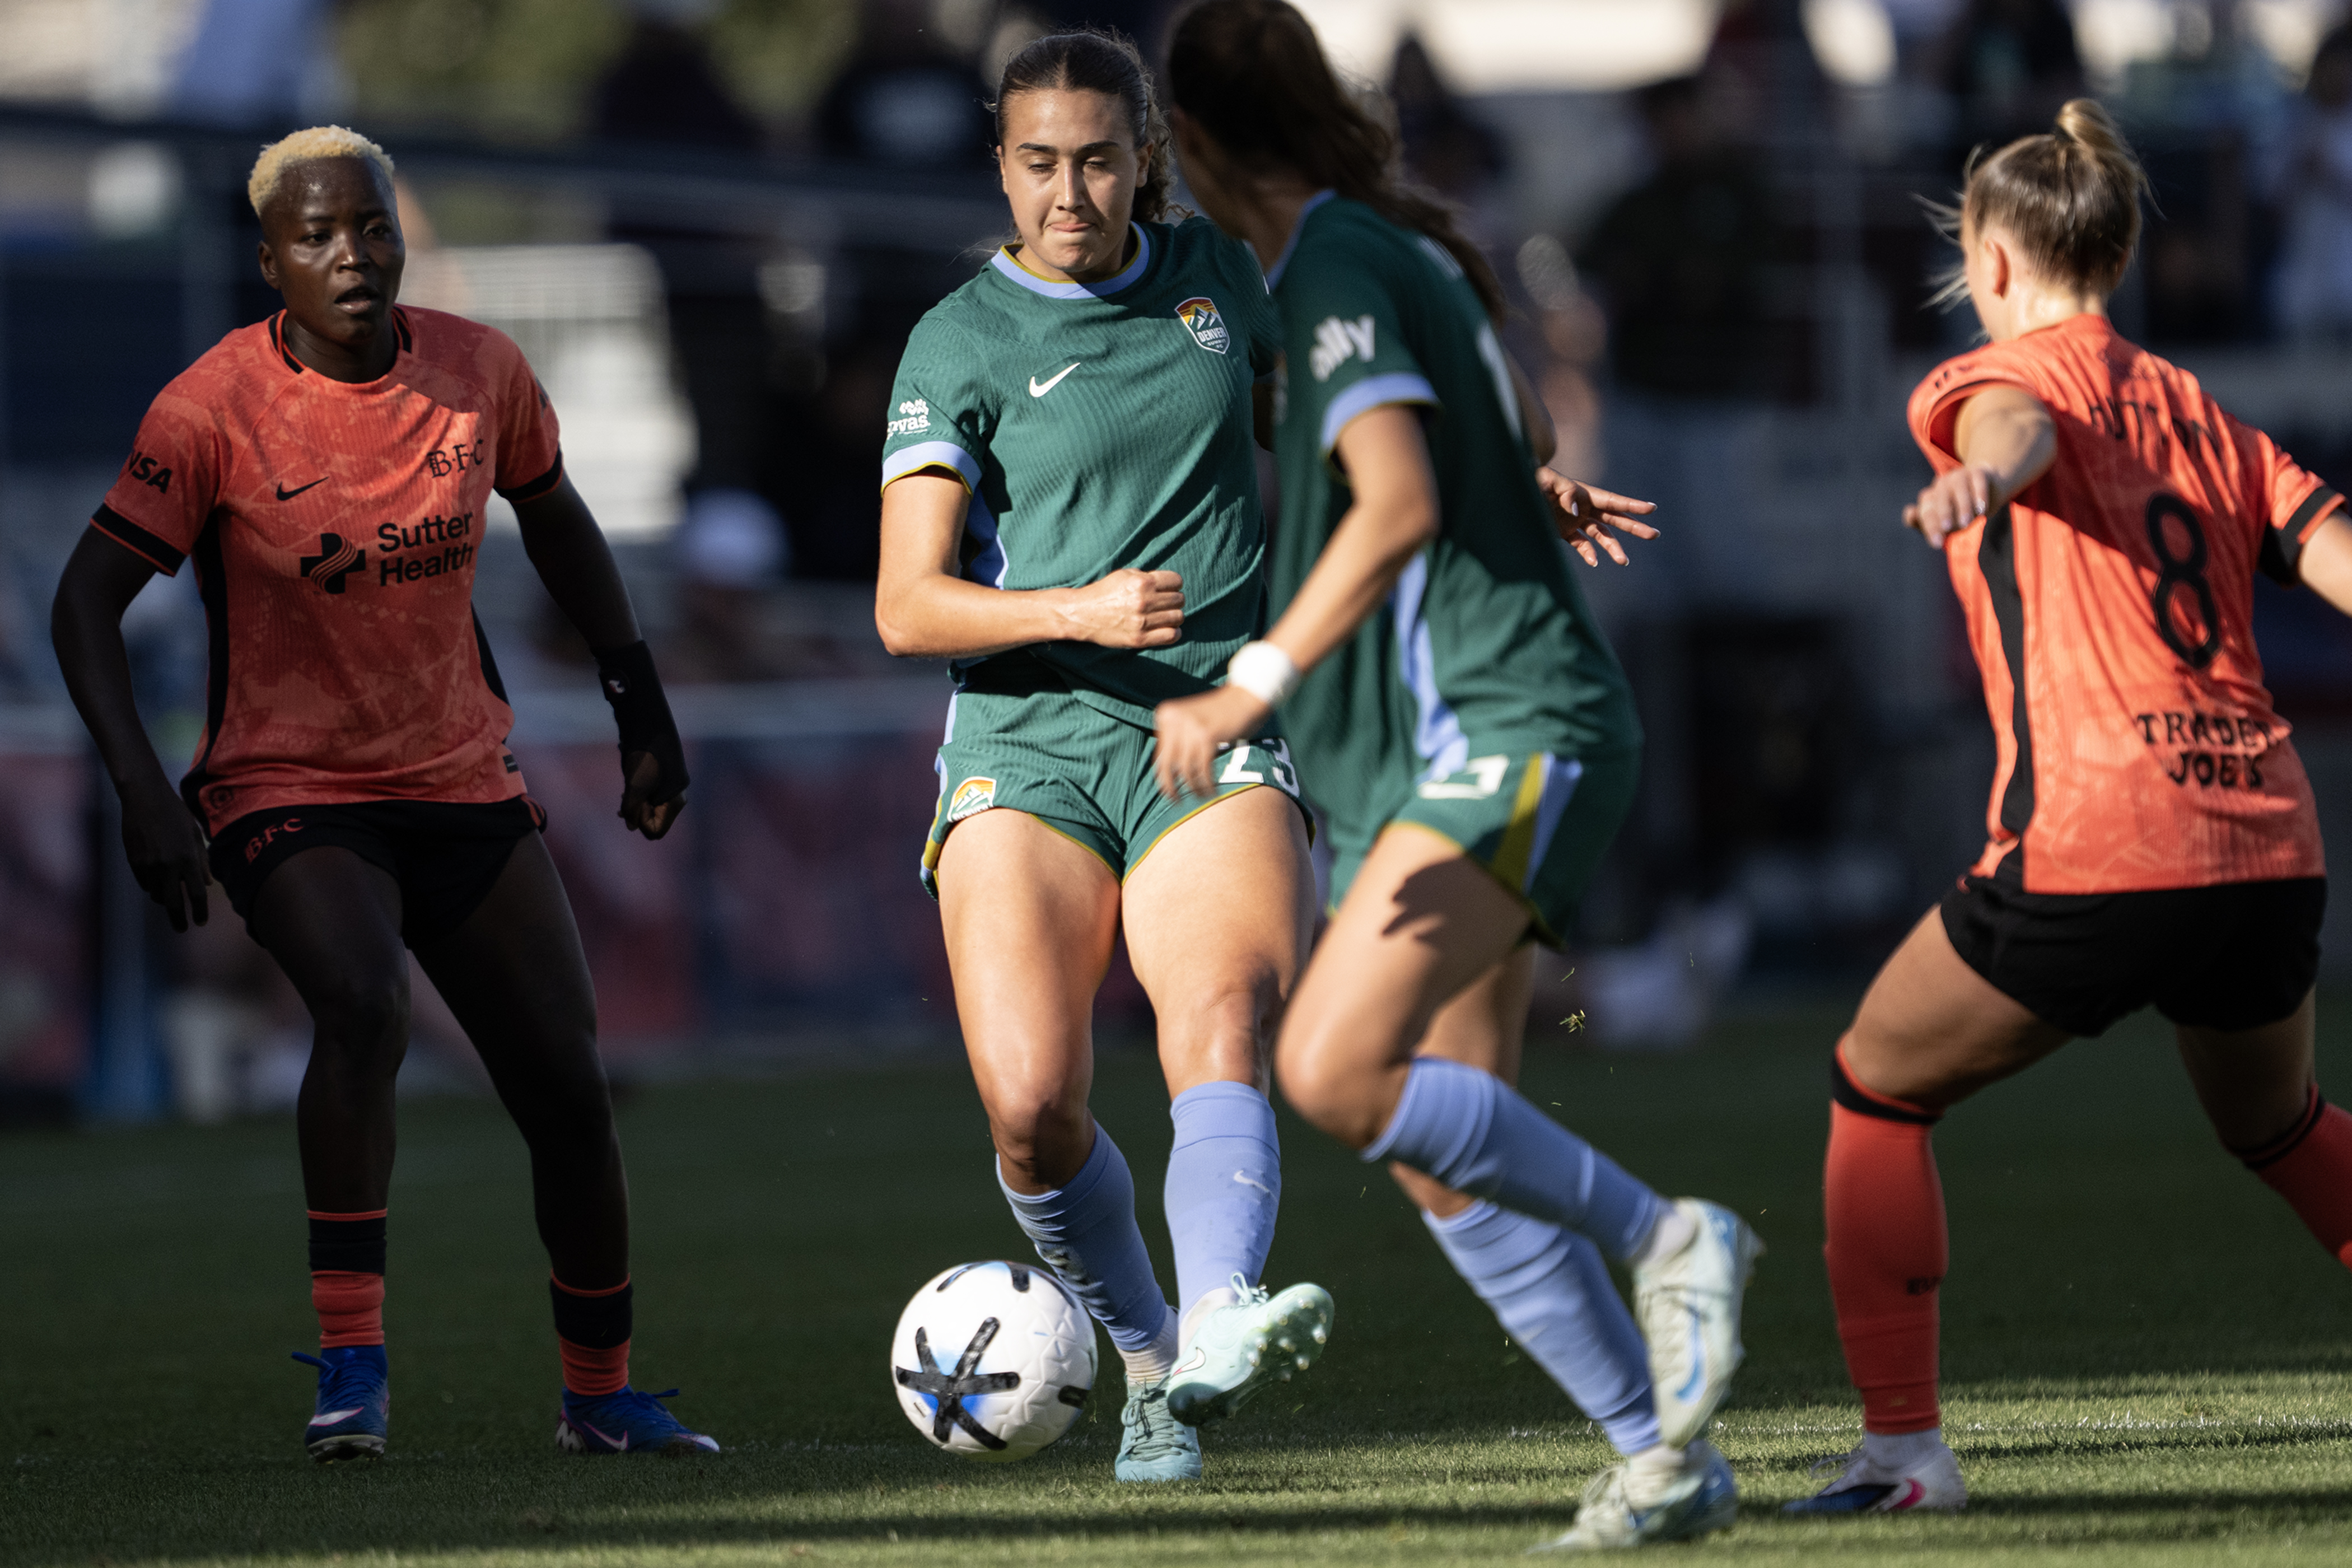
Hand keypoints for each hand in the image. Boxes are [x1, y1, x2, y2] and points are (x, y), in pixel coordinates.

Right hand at [119, 775, 208, 931]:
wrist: (144, 798)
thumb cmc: (175, 814)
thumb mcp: (195, 834)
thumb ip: (202, 861)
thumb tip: (207, 884)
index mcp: (187, 858)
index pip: (196, 894)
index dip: (199, 912)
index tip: (200, 922)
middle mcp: (167, 865)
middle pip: (173, 904)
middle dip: (179, 920)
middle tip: (182, 929)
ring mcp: (147, 865)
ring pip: (156, 895)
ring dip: (164, 900)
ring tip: (171, 898)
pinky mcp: (133, 862)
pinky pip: (144, 884)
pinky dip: (151, 887)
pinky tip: (156, 880)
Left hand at [620, 750, 684, 839]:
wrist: (649, 728)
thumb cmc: (645, 758)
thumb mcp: (636, 786)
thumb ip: (632, 809)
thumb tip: (631, 826)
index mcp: (675, 803)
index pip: (656, 831)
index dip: (641, 822)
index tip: (636, 803)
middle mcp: (673, 799)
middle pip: (653, 822)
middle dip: (637, 815)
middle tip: (628, 799)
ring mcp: (667, 790)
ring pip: (648, 811)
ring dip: (634, 806)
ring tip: (623, 796)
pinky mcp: (659, 782)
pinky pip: (647, 800)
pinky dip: (636, 799)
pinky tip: (625, 793)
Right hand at [1056, 569, 1183, 647]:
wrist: (1081, 614)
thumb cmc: (1103, 592)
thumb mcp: (1124, 575)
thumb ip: (1146, 576)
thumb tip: (1169, 583)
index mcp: (1141, 582)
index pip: (1176, 581)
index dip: (1174, 584)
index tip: (1168, 589)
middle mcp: (1144, 601)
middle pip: (1179, 599)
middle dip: (1174, 600)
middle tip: (1164, 603)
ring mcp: (1142, 622)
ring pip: (1178, 617)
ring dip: (1174, 616)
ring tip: (1164, 616)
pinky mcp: (1140, 639)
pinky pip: (1171, 635)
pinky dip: (1173, 632)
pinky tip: (1166, 629)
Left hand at [1153, 685, 1271, 800]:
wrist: (1246, 697)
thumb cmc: (1221, 714)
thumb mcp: (1191, 722)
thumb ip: (1178, 742)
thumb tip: (1166, 776)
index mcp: (1166, 715)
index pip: (1159, 755)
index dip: (1164, 777)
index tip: (1170, 792)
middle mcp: (1173, 719)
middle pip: (1167, 764)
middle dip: (1170, 788)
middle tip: (1177, 801)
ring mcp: (1189, 727)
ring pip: (1186, 770)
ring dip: (1194, 788)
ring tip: (1203, 795)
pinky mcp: (1206, 735)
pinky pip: (1202, 769)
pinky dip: (1207, 784)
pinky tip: (1212, 791)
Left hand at [1535, 469, 1658, 565]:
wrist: (1516, 491)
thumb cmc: (1533, 480)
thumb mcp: (1547, 480)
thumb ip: (1565, 492)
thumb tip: (1577, 510)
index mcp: (1585, 493)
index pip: (1613, 500)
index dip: (1632, 505)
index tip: (1652, 509)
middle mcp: (1585, 507)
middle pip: (1615, 518)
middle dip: (1634, 527)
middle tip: (1654, 534)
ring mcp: (1576, 521)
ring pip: (1601, 535)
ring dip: (1613, 547)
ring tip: (1624, 561)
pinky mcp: (1565, 532)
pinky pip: (1581, 544)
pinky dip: (1588, 553)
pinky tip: (1594, 561)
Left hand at [1904, 462, 1997, 547]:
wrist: (1989, 487)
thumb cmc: (1962, 510)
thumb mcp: (1947, 522)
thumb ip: (1928, 524)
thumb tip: (1909, 514)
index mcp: (1930, 498)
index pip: (1926, 512)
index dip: (1930, 527)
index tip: (1937, 543)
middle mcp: (1942, 485)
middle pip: (1940, 498)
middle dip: (1943, 514)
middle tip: (1947, 528)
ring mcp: (1959, 476)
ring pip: (1959, 488)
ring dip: (1962, 506)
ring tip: (1966, 522)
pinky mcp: (1978, 473)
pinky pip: (1978, 481)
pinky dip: (1979, 495)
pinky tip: (1982, 508)